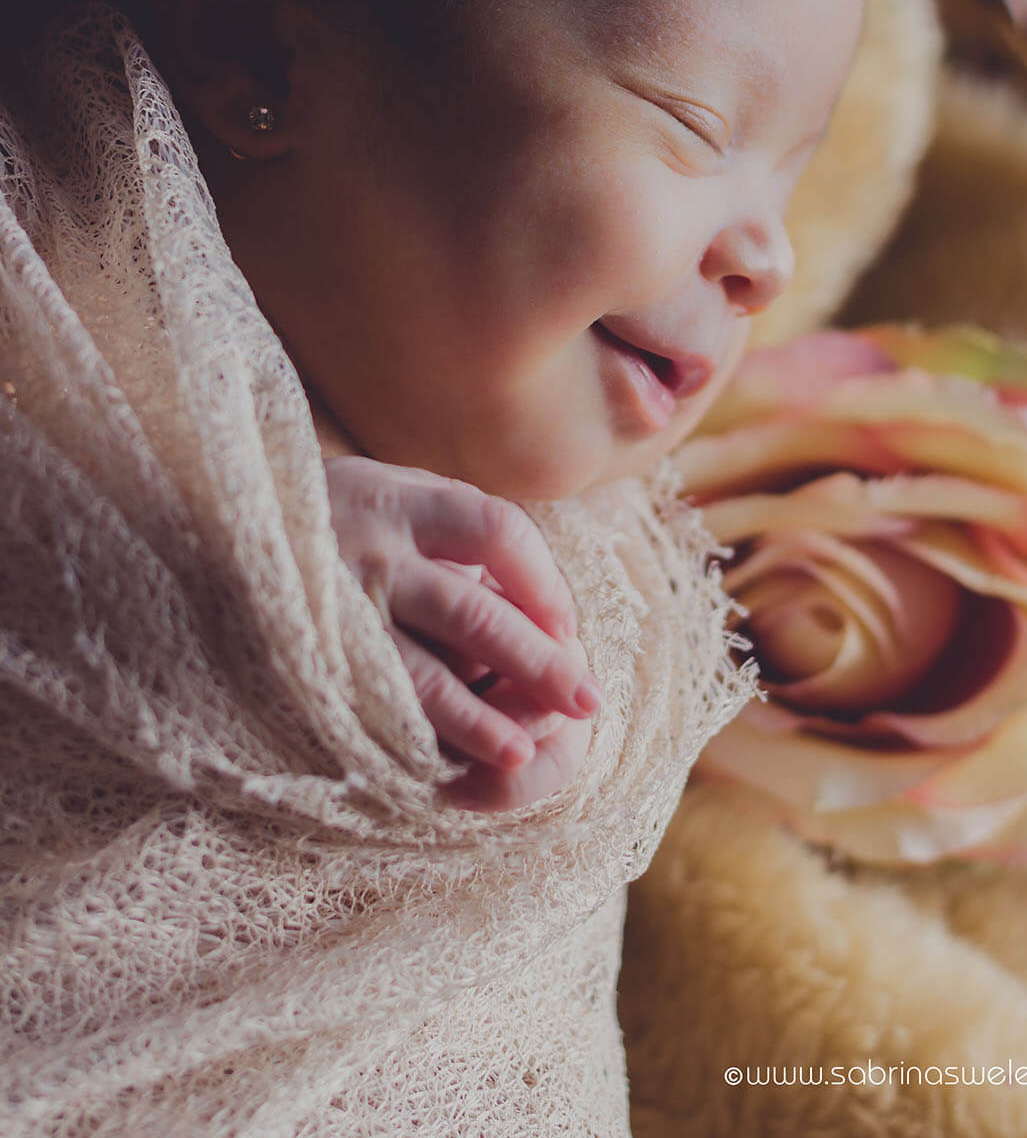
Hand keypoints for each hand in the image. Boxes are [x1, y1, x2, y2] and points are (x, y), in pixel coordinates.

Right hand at [324, 457, 602, 808]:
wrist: (208, 524)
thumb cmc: (329, 512)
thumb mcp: (388, 490)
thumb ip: (454, 528)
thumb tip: (538, 606)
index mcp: (400, 501)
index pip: (496, 531)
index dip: (542, 580)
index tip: (568, 624)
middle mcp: (370, 554)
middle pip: (472, 611)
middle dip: (538, 662)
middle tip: (589, 700)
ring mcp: (335, 612)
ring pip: (422, 673)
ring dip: (480, 718)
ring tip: (525, 753)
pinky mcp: (309, 661)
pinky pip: (375, 709)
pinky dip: (420, 739)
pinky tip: (452, 766)